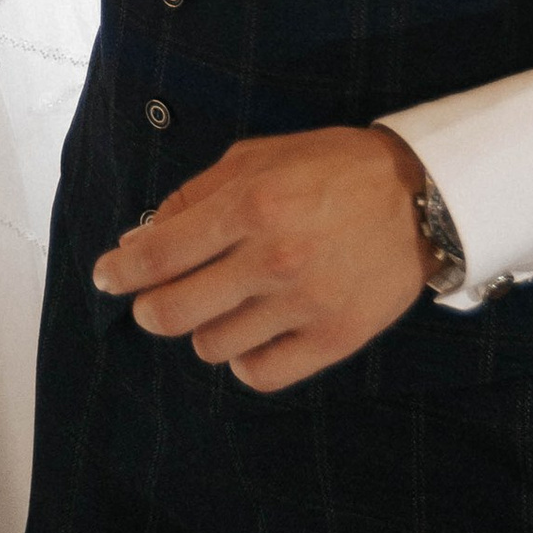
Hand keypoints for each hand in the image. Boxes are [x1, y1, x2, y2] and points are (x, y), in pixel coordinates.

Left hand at [91, 125, 434, 393]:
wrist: (424, 195)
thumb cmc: (333, 169)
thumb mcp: (257, 157)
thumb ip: (194, 196)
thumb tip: (140, 241)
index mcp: (249, 205)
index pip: (157, 256)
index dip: (119, 273)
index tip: (107, 277)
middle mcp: (273, 258)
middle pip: (171, 313)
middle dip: (150, 308)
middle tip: (155, 299)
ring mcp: (305, 304)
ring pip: (211, 347)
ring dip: (204, 329)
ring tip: (225, 305)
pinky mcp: (335, 339)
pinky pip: (260, 374)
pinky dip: (245, 360)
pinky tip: (253, 334)